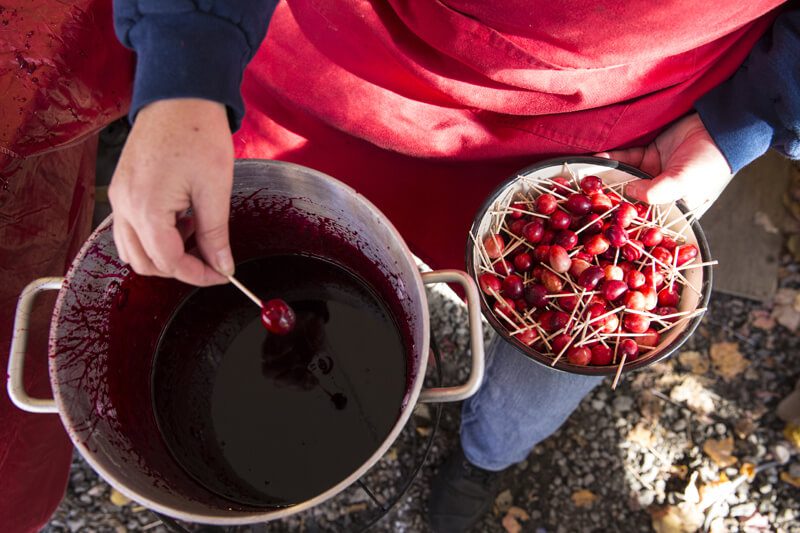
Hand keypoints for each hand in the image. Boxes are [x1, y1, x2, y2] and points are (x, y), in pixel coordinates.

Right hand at [108, 99, 233, 285]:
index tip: (223, 275)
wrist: (178, 96)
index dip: (199, 275)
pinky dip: (153, 237)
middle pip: (147, 264)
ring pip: (134, 251)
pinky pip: (130, 229)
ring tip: (195, 234)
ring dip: (164, 255)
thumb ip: (215, 234)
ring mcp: (118, 198)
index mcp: (147, 209)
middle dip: (180, 269)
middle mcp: (124, 207)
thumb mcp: (215, 189)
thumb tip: (222, 266)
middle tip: (212, 259)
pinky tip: (180, 220)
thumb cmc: (198, 134)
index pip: (170, 263)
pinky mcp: (121, 189)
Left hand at [596, 113, 732, 213]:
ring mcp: (651, 175)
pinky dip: (611, 159)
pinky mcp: (647, 156)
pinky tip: (596, 160)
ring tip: (586, 179)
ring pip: (623, 179)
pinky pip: (625, 160)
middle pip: (629, 200)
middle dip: (609, 201)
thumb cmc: (710, 160)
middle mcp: (660, 195)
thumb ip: (657, 191)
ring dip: (607, 178)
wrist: (719, 125)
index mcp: (673, 210)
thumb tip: (629, 192)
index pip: (645, 221)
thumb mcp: (684, 181)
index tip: (603, 223)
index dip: (625, 223)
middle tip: (586, 202)